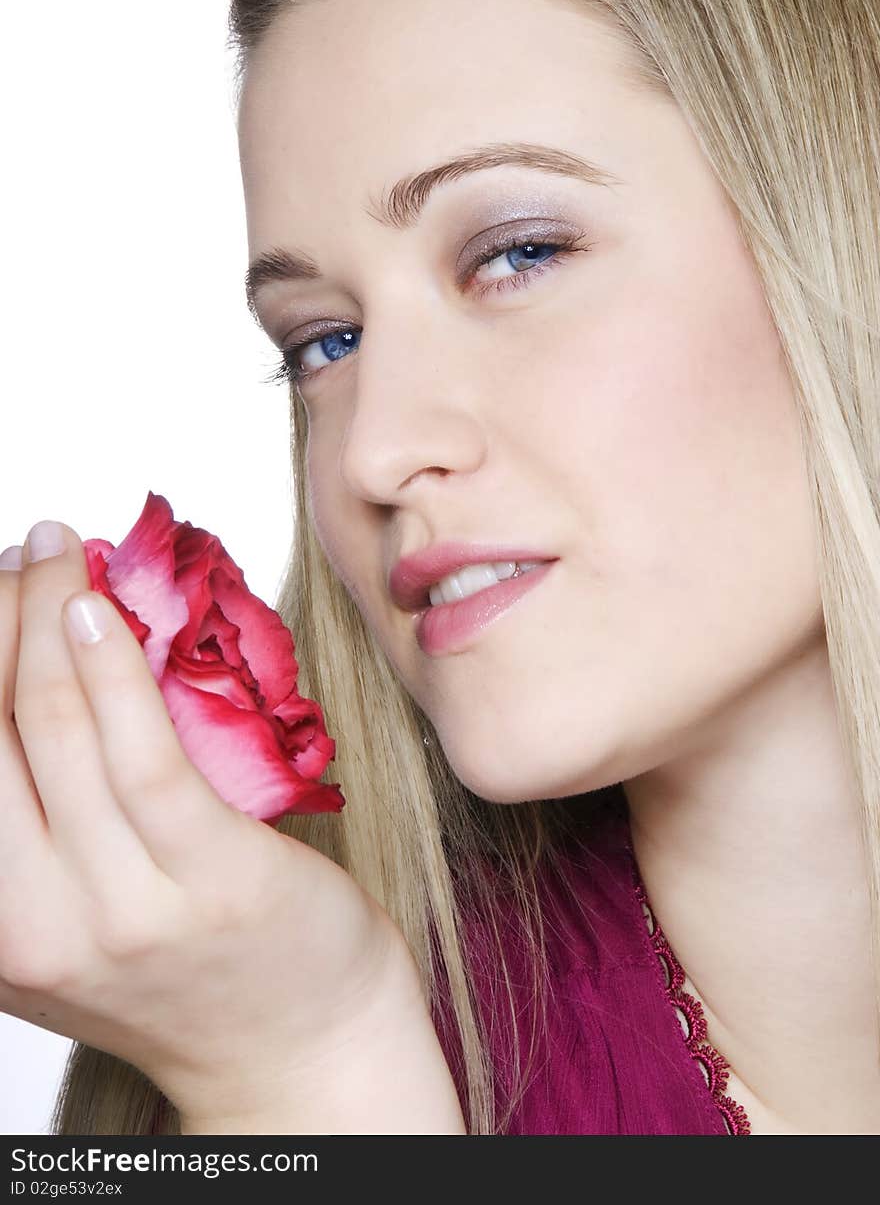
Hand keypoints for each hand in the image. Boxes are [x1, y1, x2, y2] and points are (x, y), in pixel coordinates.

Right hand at [0, 521, 412, 1125]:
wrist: (297, 1050)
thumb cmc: (187, 970)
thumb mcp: (72, 918)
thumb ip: (30, 828)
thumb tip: (24, 665)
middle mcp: (30, 927)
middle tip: (22, 548)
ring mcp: (117, 907)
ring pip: (51, 725)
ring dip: (47, 613)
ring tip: (56, 551)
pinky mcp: (206, 876)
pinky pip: (139, 749)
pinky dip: (108, 664)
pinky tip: (99, 607)